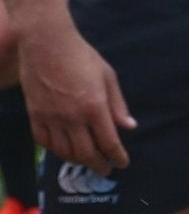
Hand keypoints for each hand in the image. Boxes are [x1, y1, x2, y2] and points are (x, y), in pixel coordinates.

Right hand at [18, 19, 133, 174]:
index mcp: (94, 107)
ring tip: (87, 162)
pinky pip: (44, 141)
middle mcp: (72, 116)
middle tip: (106, 169)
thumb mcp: (108, 77)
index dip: (117, 157)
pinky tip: (64, 151)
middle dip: (98, 165)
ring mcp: (51, 117)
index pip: (109, 142)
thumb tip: (129, 127)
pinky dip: (56, 151)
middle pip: (86, 153)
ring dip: (78, 161)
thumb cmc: (82, 56)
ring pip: (64, 151)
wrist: (46, 43)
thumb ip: (118, 105)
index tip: (122, 163)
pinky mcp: (34, 115)